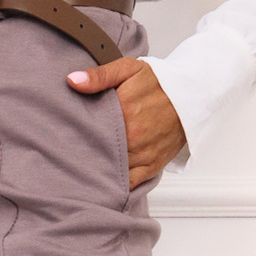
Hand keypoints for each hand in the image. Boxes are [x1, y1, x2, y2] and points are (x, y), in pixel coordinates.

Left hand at [67, 59, 186, 189]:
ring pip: (112, 171)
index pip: (90, 130)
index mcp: (124, 112)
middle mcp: (134, 137)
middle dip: (85, 154)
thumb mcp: (128, 69)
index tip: (65, 137)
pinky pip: (129, 184)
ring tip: (84, 168)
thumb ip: (100, 76)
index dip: (76, 135)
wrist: (191, 95)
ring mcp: (143, 154)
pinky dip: (116, 186)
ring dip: (99, 170)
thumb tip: (72, 81)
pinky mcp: (152, 167)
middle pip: (99, 153)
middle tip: (69, 155)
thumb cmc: (159, 82)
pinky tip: (104, 182)